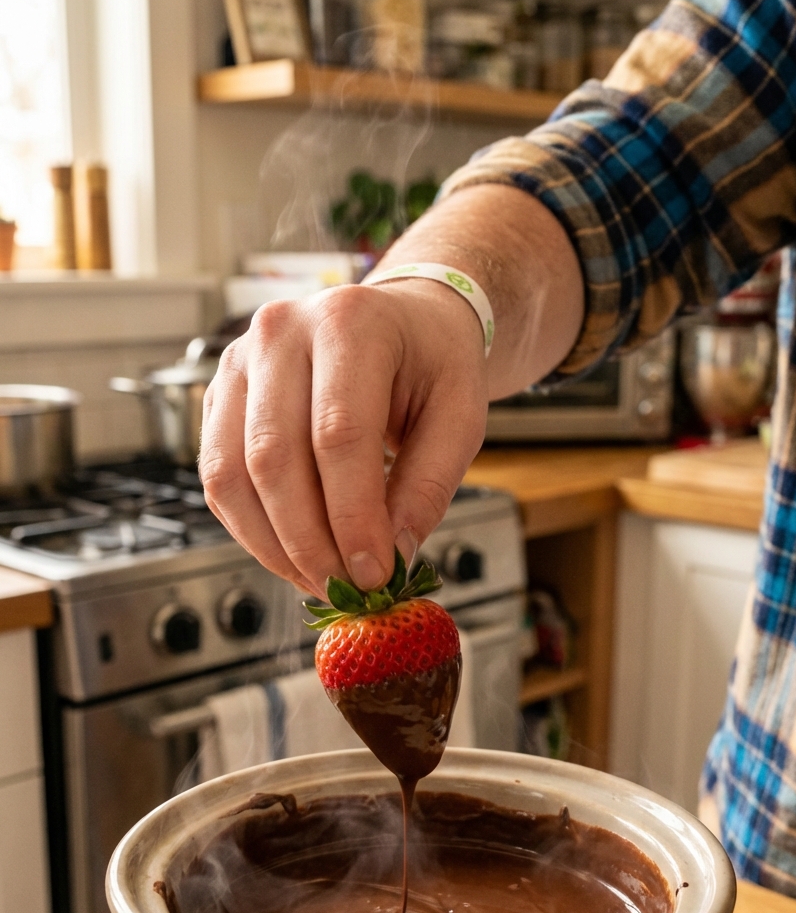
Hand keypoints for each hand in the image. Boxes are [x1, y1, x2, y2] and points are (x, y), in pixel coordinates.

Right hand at [200, 279, 487, 595]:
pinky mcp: (220, 396)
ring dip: (273, 545)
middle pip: (274, 457)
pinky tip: (293, 555)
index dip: (352, 516)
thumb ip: (429, 485)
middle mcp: (281, 332)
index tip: (375, 573)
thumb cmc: (431, 362)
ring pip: (232, 474)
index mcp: (350, 323)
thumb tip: (390, 554)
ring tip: (321, 581)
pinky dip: (252, 530)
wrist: (402, 322)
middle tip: (345, 589)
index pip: (339, 434)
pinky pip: (217, 478)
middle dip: (309, 541)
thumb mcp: (460, 415)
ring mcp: (239, 362)